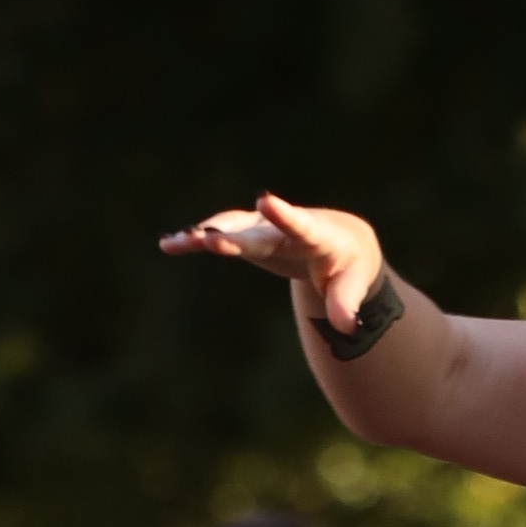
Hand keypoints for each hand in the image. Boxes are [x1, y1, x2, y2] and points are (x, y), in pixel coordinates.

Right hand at [159, 189, 383, 334]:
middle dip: (234, 237)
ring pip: (231, 228)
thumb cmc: (349, 267)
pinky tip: (169, 245)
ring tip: (180, 241)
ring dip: (206, 234)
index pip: (300, 225)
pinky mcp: (247, 234)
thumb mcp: (356, 285)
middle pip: (257, 234)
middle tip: (210, 240)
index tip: (265, 200)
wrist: (340, 241)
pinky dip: (196, 241)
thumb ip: (347, 303)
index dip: (283, 215)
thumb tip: (346, 326)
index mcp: (316, 236)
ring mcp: (263, 227)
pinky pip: (219, 235)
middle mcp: (284, 227)